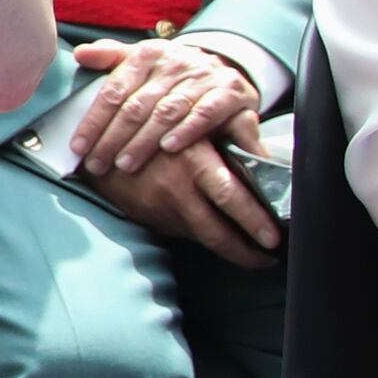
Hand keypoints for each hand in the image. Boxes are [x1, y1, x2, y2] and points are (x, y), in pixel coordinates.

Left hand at [67, 37, 260, 174]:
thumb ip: (110, 57)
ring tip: (125, 164)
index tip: (78, 147)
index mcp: (148, 55)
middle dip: (113, 138)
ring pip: (167, 111)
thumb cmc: (172, 72)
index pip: (114, 90)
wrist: (228, 68)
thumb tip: (80, 54)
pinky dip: (187, 131)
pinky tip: (169, 148)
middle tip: (97, 164)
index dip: (94, 120)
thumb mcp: (142, 59)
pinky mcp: (232, 92)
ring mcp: (205, 77)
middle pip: (137, 105)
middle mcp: (175, 63)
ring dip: (144, 141)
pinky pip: (206, 113)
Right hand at [86, 133, 280, 266]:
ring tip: (247, 251)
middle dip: (246, 253)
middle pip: (216, 233)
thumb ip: (238, 130)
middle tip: (267, 259)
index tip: (274, 240)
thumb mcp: (200, 118)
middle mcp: (175, 189)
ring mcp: (158, 207)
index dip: (255, 222)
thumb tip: (271, 155)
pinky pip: (182, 232)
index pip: (231, 199)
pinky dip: (200, 235)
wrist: (103, 137)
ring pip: (200, 238)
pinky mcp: (147, 216)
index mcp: (192, 161)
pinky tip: (213, 231)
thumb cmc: (160, 123)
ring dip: (226, 248)